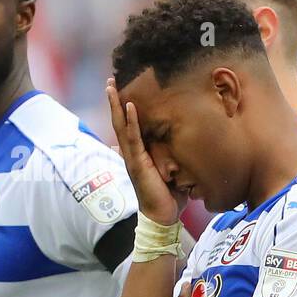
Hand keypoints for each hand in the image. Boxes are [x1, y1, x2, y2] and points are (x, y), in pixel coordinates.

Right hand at [105, 78, 184, 224]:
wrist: (163, 217)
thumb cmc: (169, 196)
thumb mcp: (173, 171)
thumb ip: (173, 158)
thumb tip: (186, 146)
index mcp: (138, 154)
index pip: (128, 126)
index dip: (123, 108)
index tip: (121, 89)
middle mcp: (131, 154)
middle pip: (119, 121)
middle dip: (114, 100)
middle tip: (110, 79)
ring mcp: (132, 158)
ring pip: (121, 126)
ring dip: (116, 104)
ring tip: (111, 86)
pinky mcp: (138, 163)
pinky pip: (133, 138)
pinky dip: (130, 121)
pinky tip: (128, 105)